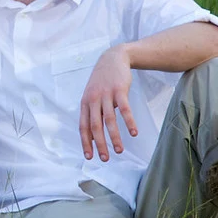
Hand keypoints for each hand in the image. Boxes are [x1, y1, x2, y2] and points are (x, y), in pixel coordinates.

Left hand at [79, 44, 137, 160]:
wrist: (113, 58)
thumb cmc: (102, 81)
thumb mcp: (92, 95)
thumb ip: (91, 113)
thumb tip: (91, 136)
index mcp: (85, 103)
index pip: (83, 126)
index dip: (85, 142)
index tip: (89, 157)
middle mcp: (93, 100)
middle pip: (95, 126)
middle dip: (99, 144)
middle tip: (105, 158)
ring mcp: (106, 95)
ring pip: (110, 120)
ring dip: (114, 137)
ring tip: (119, 150)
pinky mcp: (119, 90)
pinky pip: (124, 109)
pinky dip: (129, 122)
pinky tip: (134, 133)